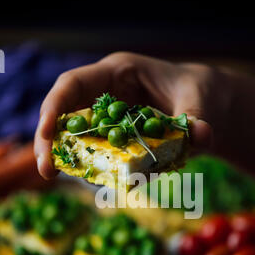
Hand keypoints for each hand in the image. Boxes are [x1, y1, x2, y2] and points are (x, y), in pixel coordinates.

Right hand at [34, 52, 232, 178]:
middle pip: (67, 112)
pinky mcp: (119, 139)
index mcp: (119, 73)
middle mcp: (108, 94)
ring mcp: (111, 118)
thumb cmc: (201, 93)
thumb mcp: (202, 103)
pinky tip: (97, 181)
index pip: (74, 84)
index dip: (54, 107)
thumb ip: (198, 120)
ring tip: (60, 177)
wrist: (210, 107)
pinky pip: (100, 153)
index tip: (44, 134)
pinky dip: (95, 167)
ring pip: (79, 135)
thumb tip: (201, 135)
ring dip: (68, 157)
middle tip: (46, 171)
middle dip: (51, 139)